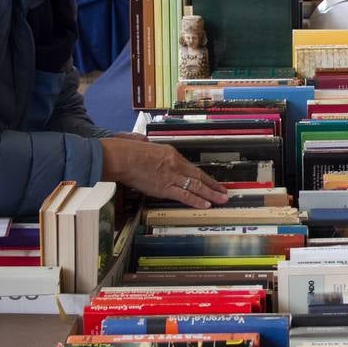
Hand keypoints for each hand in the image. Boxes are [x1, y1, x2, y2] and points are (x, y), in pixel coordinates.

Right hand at [99, 137, 228, 207]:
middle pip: (198, 176)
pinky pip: (185, 196)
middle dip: (213, 185)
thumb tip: (143, 142)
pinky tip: (206, 204)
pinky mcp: (165, 188)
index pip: (190, 167)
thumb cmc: (127, 150)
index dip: (202, 176)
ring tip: (222, 199)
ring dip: (211, 194)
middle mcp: (175, 164)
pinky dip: (197, 201)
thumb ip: (149, 146)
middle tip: (224, 192)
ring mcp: (171, 177)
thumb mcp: (143, 144)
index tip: (211, 181)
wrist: (122, 158)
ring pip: (196, 187)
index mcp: (171, 153)